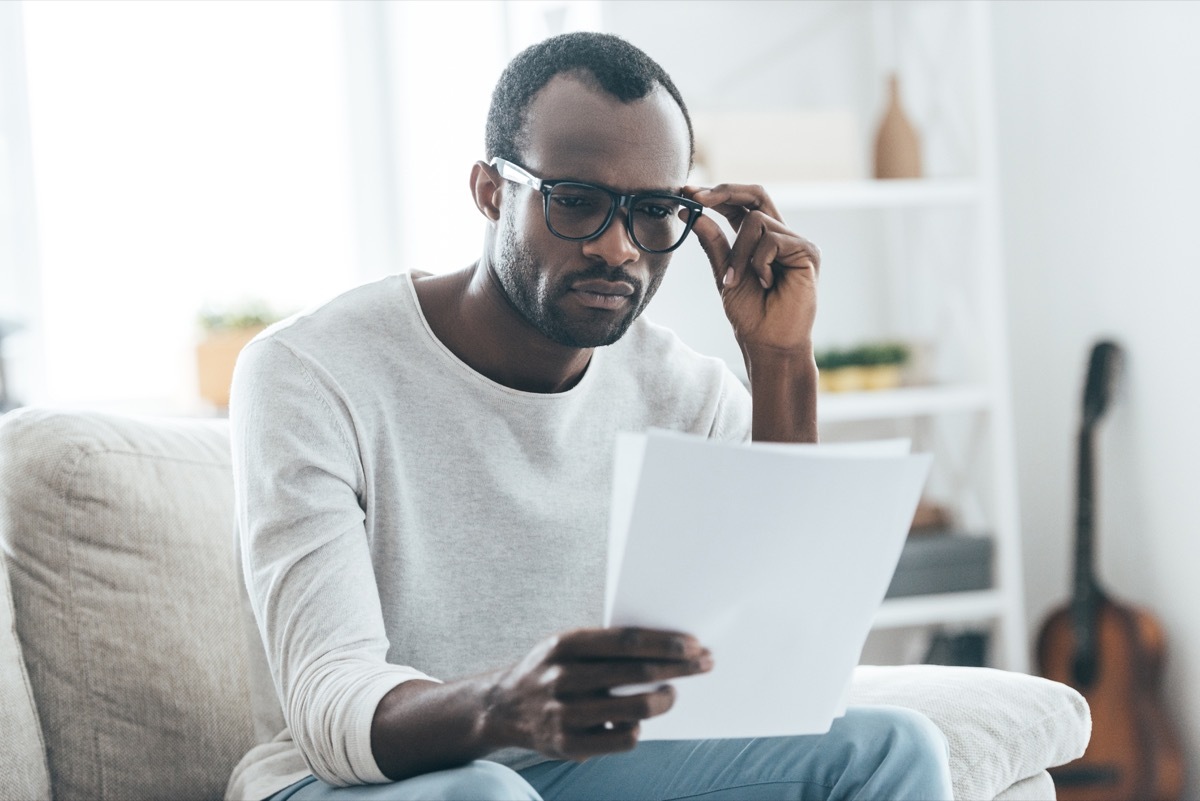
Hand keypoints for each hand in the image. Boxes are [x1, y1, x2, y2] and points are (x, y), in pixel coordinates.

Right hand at [483, 627, 711, 759]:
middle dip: (678, 667)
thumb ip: (605, 646)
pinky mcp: (567, 745)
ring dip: (664, 700)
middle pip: (636, 672)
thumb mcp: (565, 646)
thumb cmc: (550, 670)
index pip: (626, 641)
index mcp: (564, 644)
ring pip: (635, 708)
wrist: (502, 707)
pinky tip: (637, 721)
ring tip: (671, 694)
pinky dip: (637, 729)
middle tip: (704, 664)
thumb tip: (664, 647)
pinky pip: (623, 739)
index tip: (693, 644)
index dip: (664, 642)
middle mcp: (562, 677)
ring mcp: (564, 713)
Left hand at [684, 184, 819, 355]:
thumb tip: (691, 214)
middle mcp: (781, 236)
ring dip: (738, 252)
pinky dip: (759, 262)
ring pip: (756, 221)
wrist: (768, 343)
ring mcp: (796, 243)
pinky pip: (771, 240)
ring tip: (738, 280)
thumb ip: (713, 243)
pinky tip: (766, 283)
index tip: (687, 193)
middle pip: (756, 195)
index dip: (716, 195)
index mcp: (761, 240)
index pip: (741, 205)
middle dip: (724, 192)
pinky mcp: (807, 252)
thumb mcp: (724, 274)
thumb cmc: (750, 314)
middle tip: (697, 197)